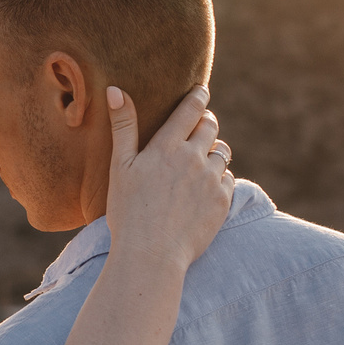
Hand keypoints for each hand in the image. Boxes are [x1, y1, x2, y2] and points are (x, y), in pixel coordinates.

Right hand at [103, 84, 233, 271]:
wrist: (151, 255)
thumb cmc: (128, 211)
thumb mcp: (120, 167)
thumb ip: (123, 126)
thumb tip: (115, 89)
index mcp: (167, 146)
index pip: (191, 109)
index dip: (198, 96)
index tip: (201, 91)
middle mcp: (194, 158)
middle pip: (210, 126)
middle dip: (205, 123)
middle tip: (197, 129)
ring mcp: (211, 180)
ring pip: (221, 153)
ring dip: (212, 153)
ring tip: (197, 166)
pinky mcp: (223, 201)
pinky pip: (228, 179)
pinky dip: (218, 179)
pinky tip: (202, 191)